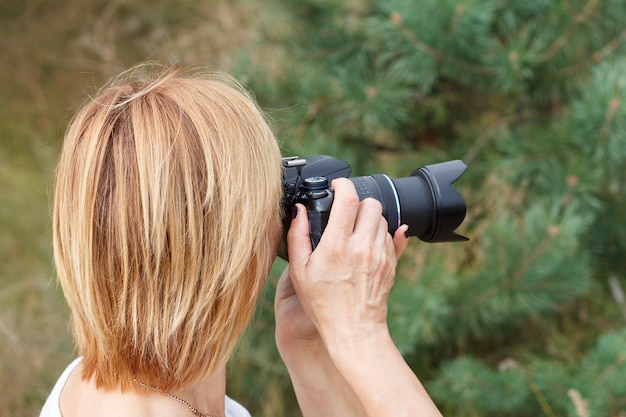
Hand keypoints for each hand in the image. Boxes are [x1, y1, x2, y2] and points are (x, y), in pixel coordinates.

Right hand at [273, 178, 409, 416]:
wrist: (354, 330)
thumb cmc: (323, 304)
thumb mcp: (299, 272)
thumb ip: (297, 237)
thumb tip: (299, 211)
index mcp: (336, 246)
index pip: (348, 199)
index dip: (343, 185)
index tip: (338, 185)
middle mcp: (362, 246)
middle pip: (370, 204)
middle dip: (358, 203)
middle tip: (346, 214)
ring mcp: (380, 254)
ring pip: (382, 218)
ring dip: (368, 219)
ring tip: (354, 233)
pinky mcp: (391, 263)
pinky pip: (393, 235)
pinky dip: (381, 234)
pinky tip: (369, 242)